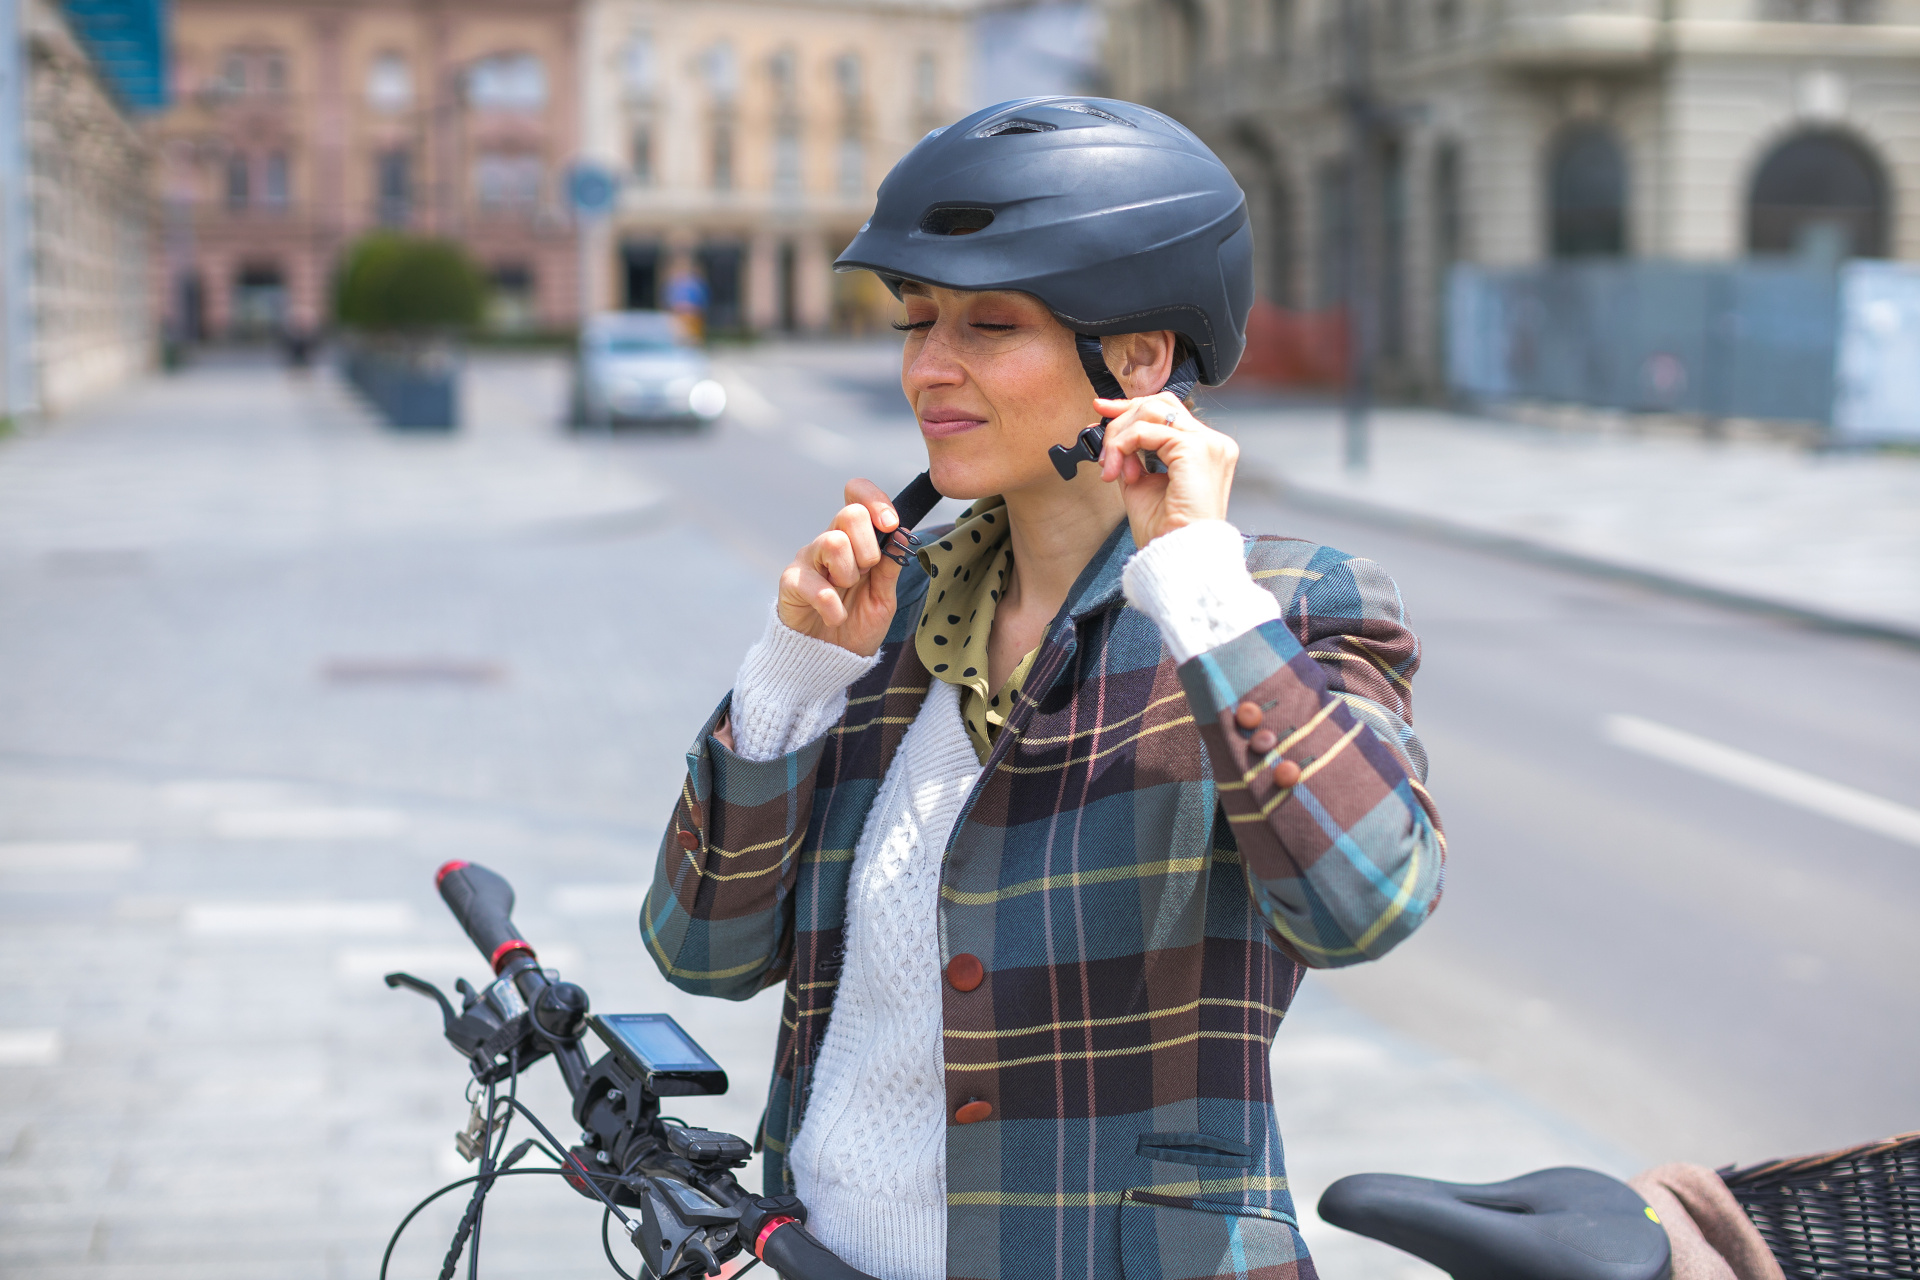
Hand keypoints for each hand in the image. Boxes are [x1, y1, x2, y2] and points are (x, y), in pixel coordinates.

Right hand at [776, 479, 904, 656]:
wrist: (830, 659)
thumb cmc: (856, 624)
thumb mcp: (883, 598)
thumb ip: (890, 567)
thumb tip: (902, 534)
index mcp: (855, 539)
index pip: (858, 495)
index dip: (876, 501)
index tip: (891, 525)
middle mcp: (830, 542)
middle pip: (850, 513)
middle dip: (869, 547)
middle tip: (866, 574)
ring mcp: (808, 559)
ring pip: (834, 541)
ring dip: (849, 573)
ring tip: (846, 594)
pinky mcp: (792, 582)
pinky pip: (814, 581)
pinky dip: (832, 605)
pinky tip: (835, 617)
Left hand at [1093, 392, 1237, 548]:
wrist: (1178, 554)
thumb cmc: (1165, 530)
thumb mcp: (1142, 484)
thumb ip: (1132, 456)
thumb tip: (1111, 435)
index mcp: (1206, 450)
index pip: (1169, 411)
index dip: (1133, 407)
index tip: (1103, 411)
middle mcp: (1213, 443)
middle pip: (1160, 404)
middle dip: (1122, 418)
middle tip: (1102, 446)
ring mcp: (1208, 443)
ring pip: (1151, 412)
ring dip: (1120, 437)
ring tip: (1111, 467)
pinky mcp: (1195, 449)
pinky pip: (1146, 431)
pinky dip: (1124, 446)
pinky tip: (1120, 472)